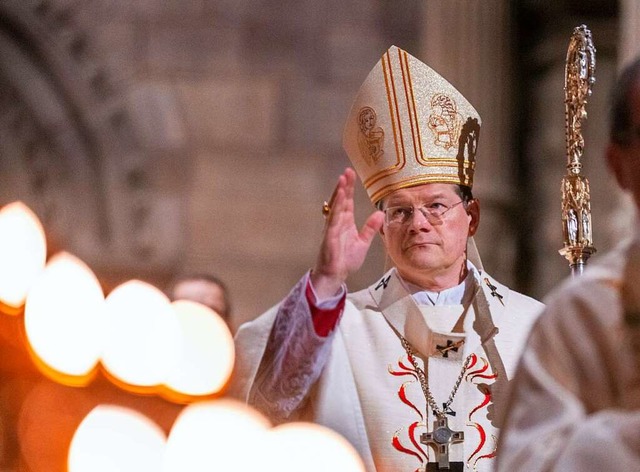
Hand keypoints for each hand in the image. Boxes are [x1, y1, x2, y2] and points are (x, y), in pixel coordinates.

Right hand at [311, 168, 383, 298]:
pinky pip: (333, 217)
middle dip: (344, 185)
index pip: (347, 202)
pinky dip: (336, 205)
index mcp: (345, 223)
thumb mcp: (363, 242)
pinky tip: (340, 196)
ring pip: (336, 205)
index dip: (349, 188)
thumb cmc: (345, 260)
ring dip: (339, 192)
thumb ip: (370, 228)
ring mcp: (332, 227)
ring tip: (343, 178)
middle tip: (348, 171)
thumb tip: (380, 214)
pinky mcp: (329, 234)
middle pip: (341, 200)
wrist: (336, 274)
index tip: (351, 175)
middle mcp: (338, 222)